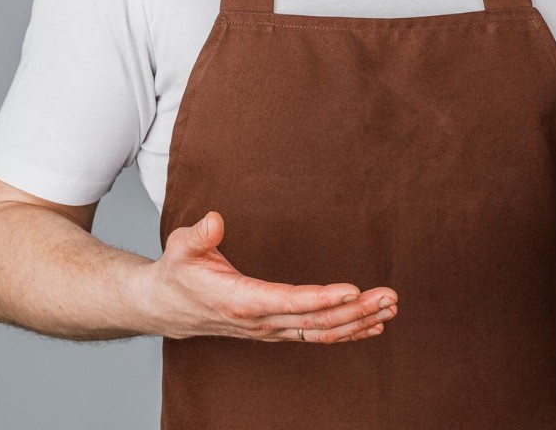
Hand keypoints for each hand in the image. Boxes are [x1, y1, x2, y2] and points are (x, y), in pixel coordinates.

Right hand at [140, 211, 396, 344]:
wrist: (165, 306)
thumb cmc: (177, 271)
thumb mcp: (181, 247)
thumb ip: (199, 235)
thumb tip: (214, 220)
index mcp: (239, 300)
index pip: (288, 302)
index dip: (321, 299)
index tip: (352, 290)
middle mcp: (259, 321)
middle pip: (315, 321)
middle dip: (355, 310)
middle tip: (389, 297)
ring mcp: (270, 329)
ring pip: (320, 332)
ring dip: (358, 321)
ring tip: (390, 309)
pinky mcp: (276, 330)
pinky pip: (316, 335)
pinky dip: (346, 332)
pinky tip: (372, 326)